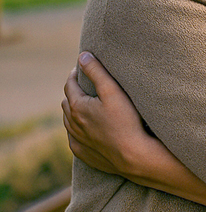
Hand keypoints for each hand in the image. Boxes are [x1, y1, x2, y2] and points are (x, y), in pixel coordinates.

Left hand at [62, 51, 168, 178]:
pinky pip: (75, 139)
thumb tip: (82, 56)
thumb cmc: (126, 121)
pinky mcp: (84, 154)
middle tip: (84, 85)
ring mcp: (77, 141)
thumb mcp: (113, 91)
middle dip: (73, 92)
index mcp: (77, 107)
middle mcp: (72, 124)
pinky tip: (86, 129)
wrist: (133, 156)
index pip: (70, 85)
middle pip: (66, 103)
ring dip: (73, 111)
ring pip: (68, 122)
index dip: (75, 74)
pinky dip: (78, 130)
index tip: (81, 68)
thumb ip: (97, 72)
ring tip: (84, 105)